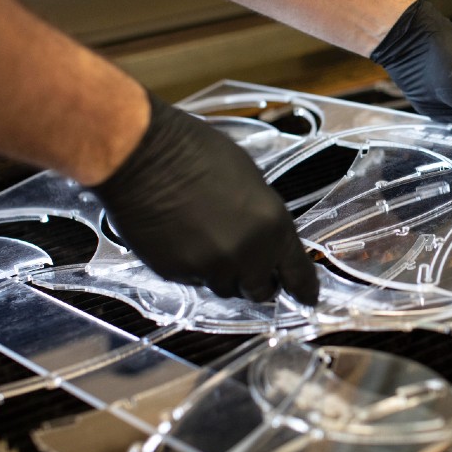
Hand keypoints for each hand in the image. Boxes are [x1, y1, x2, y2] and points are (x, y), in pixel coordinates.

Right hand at [91, 93, 318, 304]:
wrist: (144, 154)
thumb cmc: (199, 153)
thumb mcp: (251, 180)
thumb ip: (264, 219)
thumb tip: (266, 239)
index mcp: (273, 227)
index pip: (298, 274)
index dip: (303, 289)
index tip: (307, 298)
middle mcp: (246, 255)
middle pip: (259, 290)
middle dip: (257, 279)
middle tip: (248, 262)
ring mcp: (209, 268)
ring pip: (225, 287)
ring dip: (224, 273)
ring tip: (209, 240)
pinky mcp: (176, 273)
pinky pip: (194, 281)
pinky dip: (194, 267)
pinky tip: (184, 239)